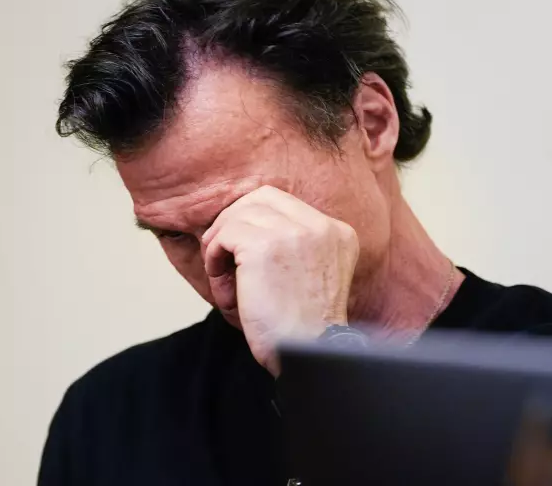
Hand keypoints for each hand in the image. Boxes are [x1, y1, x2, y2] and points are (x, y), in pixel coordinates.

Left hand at [202, 185, 358, 374]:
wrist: (309, 354)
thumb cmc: (303, 327)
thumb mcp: (312, 275)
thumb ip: (295, 246)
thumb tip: (245, 224)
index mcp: (337, 233)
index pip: (282, 201)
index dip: (252, 218)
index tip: (239, 246)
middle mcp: (320, 227)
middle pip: (259, 198)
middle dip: (233, 222)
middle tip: (222, 254)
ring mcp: (294, 233)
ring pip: (239, 215)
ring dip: (220, 243)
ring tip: (221, 275)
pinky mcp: (264, 246)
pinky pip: (225, 236)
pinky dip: (214, 258)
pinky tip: (222, 285)